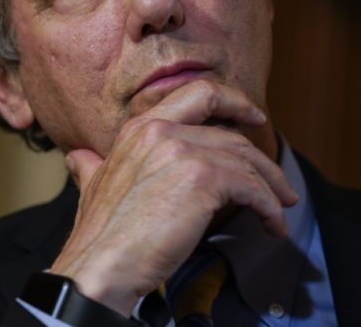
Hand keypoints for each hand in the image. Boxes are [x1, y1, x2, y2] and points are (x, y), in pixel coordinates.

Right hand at [49, 80, 298, 315]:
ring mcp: (183, 152)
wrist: (100, 266)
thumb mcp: (91, 186)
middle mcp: (162, 131)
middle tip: (278, 181)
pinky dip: (268, 207)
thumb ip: (92, 165)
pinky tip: (272, 224)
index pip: (198, 95)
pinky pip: (251, 188)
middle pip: (231, 133)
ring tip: (280, 209)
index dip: (232, 101)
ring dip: (271, 187)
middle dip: (261, 158)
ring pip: (246, 160)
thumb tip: (81, 157)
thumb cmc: (99, 235)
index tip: (253, 117)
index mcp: (140, 128)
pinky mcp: (203, 179)